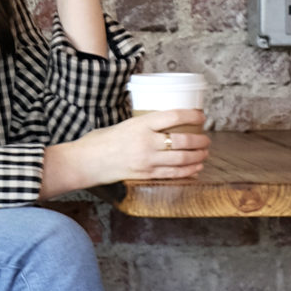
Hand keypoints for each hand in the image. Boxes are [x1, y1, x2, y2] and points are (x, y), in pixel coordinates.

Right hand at [40, 110, 208, 194]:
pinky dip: (188, 170)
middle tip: (205, 138)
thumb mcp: (122, 125)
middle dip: (200, 140)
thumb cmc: (99, 142)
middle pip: (183, 140)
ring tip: (204, 153)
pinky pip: (173, 173)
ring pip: (182, 159)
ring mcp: (147, 161)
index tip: (201, 116)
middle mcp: (146, 142)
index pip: (174, 117)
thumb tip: (161, 126)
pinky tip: (195, 167)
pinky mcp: (145, 175)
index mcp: (140, 125)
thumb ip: (142, 126)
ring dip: (198, 156)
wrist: (85, 162)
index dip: (192, 116)